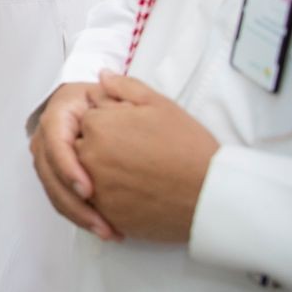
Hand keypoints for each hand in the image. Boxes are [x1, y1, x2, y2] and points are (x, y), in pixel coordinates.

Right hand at [29, 82, 120, 240]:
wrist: (114, 115)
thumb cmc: (122, 104)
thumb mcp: (129, 92)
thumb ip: (123, 86)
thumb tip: (104, 79)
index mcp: (62, 110)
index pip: (55, 139)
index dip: (67, 166)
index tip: (89, 190)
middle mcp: (49, 133)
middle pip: (47, 170)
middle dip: (71, 201)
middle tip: (100, 222)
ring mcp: (51, 155)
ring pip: (51, 188)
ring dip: (75, 213)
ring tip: (106, 231)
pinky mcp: (59, 173)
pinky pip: (61, 196)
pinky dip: (78, 215)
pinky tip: (104, 228)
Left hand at [76, 70, 219, 242]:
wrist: (209, 194)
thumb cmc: (188, 147)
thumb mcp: (159, 105)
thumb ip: (124, 87)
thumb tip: (102, 77)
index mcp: (98, 126)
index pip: (86, 118)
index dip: (108, 123)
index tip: (130, 131)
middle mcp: (89, 157)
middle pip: (81, 146)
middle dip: (100, 147)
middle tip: (134, 153)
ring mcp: (96, 188)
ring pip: (84, 176)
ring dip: (101, 173)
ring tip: (135, 174)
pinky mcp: (106, 214)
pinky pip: (95, 203)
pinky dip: (108, 197)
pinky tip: (134, 192)